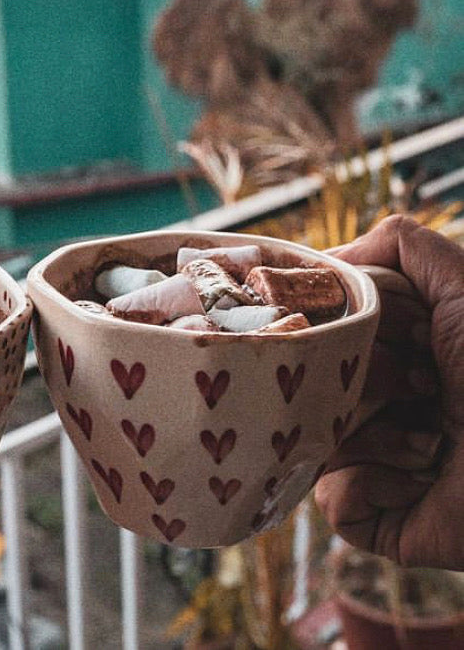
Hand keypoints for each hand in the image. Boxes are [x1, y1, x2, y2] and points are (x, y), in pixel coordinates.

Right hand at [315, 215, 463, 568]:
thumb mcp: (463, 286)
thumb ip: (399, 245)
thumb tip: (327, 260)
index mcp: (389, 356)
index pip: (321, 332)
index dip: (344, 325)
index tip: (396, 330)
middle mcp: (374, 404)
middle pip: (311, 383)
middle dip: (367, 378)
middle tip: (424, 384)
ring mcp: (370, 460)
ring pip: (314, 437)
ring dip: (376, 433)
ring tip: (432, 438)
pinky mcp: (373, 514)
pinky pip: (331, 496)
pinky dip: (371, 485)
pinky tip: (419, 479)